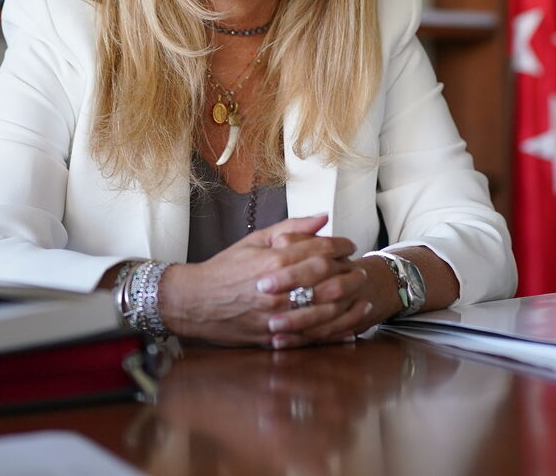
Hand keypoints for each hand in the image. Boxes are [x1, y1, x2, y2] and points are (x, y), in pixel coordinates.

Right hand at [158, 214, 364, 346]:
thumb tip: (323, 218)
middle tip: (360, 269)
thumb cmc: (225, 268)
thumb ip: (291, 228)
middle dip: (349, 274)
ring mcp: (275, 316)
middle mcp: (277, 289)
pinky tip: (349, 327)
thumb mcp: (256, 240)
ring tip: (361, 296)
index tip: (349, 245)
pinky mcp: (273, 337)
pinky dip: (334, 333)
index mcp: (273, 262)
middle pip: (327, 281)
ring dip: (348, 304)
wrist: (194, 302)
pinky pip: (311, 337)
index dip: (340, 246)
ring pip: (324, 311)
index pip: (319, 251)